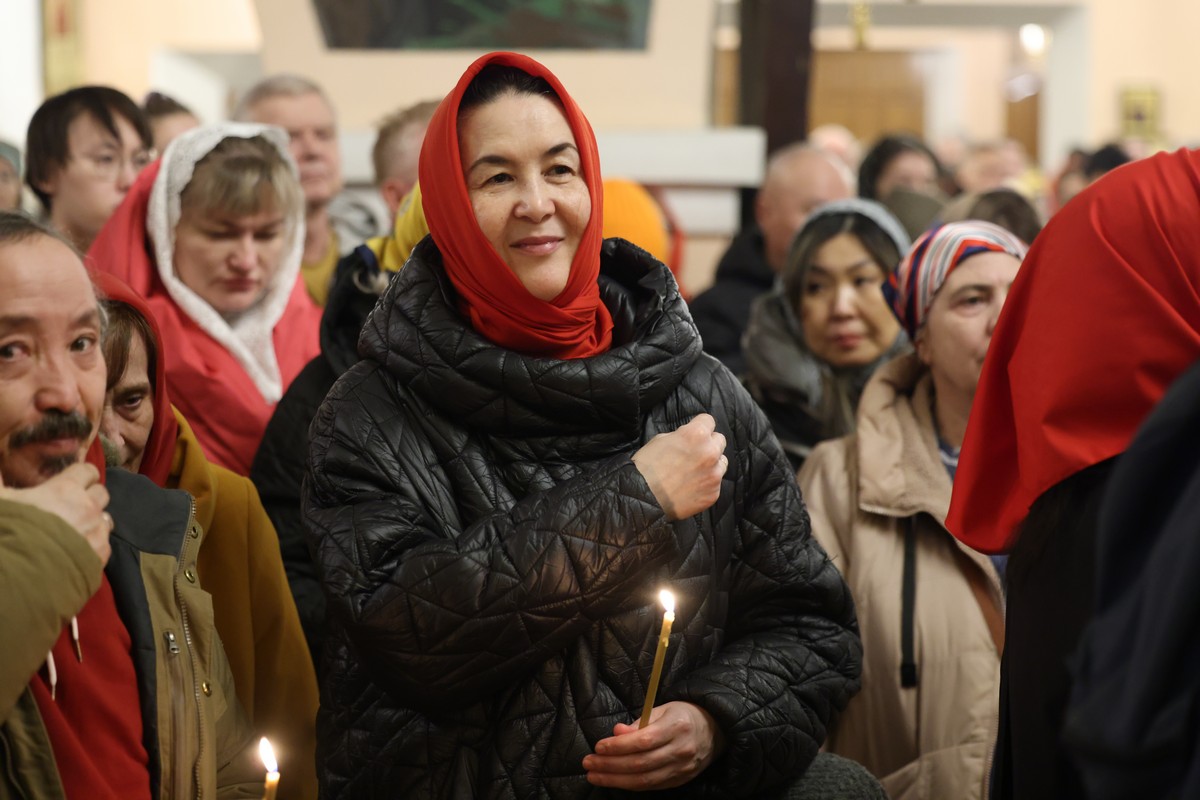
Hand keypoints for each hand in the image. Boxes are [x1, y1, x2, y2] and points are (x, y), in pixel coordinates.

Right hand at [0, 463, 112, 563]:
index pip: (87, 470)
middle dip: (90, 496)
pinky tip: (78, 549)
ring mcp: (96, 533)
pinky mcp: (99, 557)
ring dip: (93, 521)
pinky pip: (105, 545)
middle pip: (101, 493)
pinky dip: (94, 544)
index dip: (81, 474)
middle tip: (72, 505)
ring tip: (74, 529)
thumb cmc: (7, 530)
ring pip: (105, 519)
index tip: (73, 480)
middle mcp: (88, 508)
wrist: (17, 574)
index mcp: (65, 489)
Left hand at [582, 701, 723, 790]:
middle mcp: (681, 750)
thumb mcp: (661, 710)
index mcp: (677, 727)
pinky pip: (652, 786)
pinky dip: (631, 785)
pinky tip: (615, 780)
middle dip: (610, 766)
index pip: (643, 741)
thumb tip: (616, 733)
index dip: (618, 746)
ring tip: (595, 775)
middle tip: (589, 764)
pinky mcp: (680, 780)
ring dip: (616, 780)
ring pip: (644, 780)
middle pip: (640, 763)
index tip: (598, 747)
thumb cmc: (683, 715)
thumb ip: (638, 723)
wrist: (714, 730)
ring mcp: (682, 768)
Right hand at [632, 414, 727, 519]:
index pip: (709, 421)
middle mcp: (710, 452)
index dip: (699, 426)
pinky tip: (690, 488)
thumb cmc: (646, 467)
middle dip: (708, 444)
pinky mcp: (714, 493)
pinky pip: (715, 484)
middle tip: (694, 453)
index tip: (694, 434)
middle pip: (720, 441)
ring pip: (722, 462)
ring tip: (693, 472)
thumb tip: (690, 440)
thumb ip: (681, 436)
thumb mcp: (661, 439)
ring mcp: (714, 475)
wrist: (642, 498)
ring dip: (711, 464)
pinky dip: (706, 484)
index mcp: (697, 434)